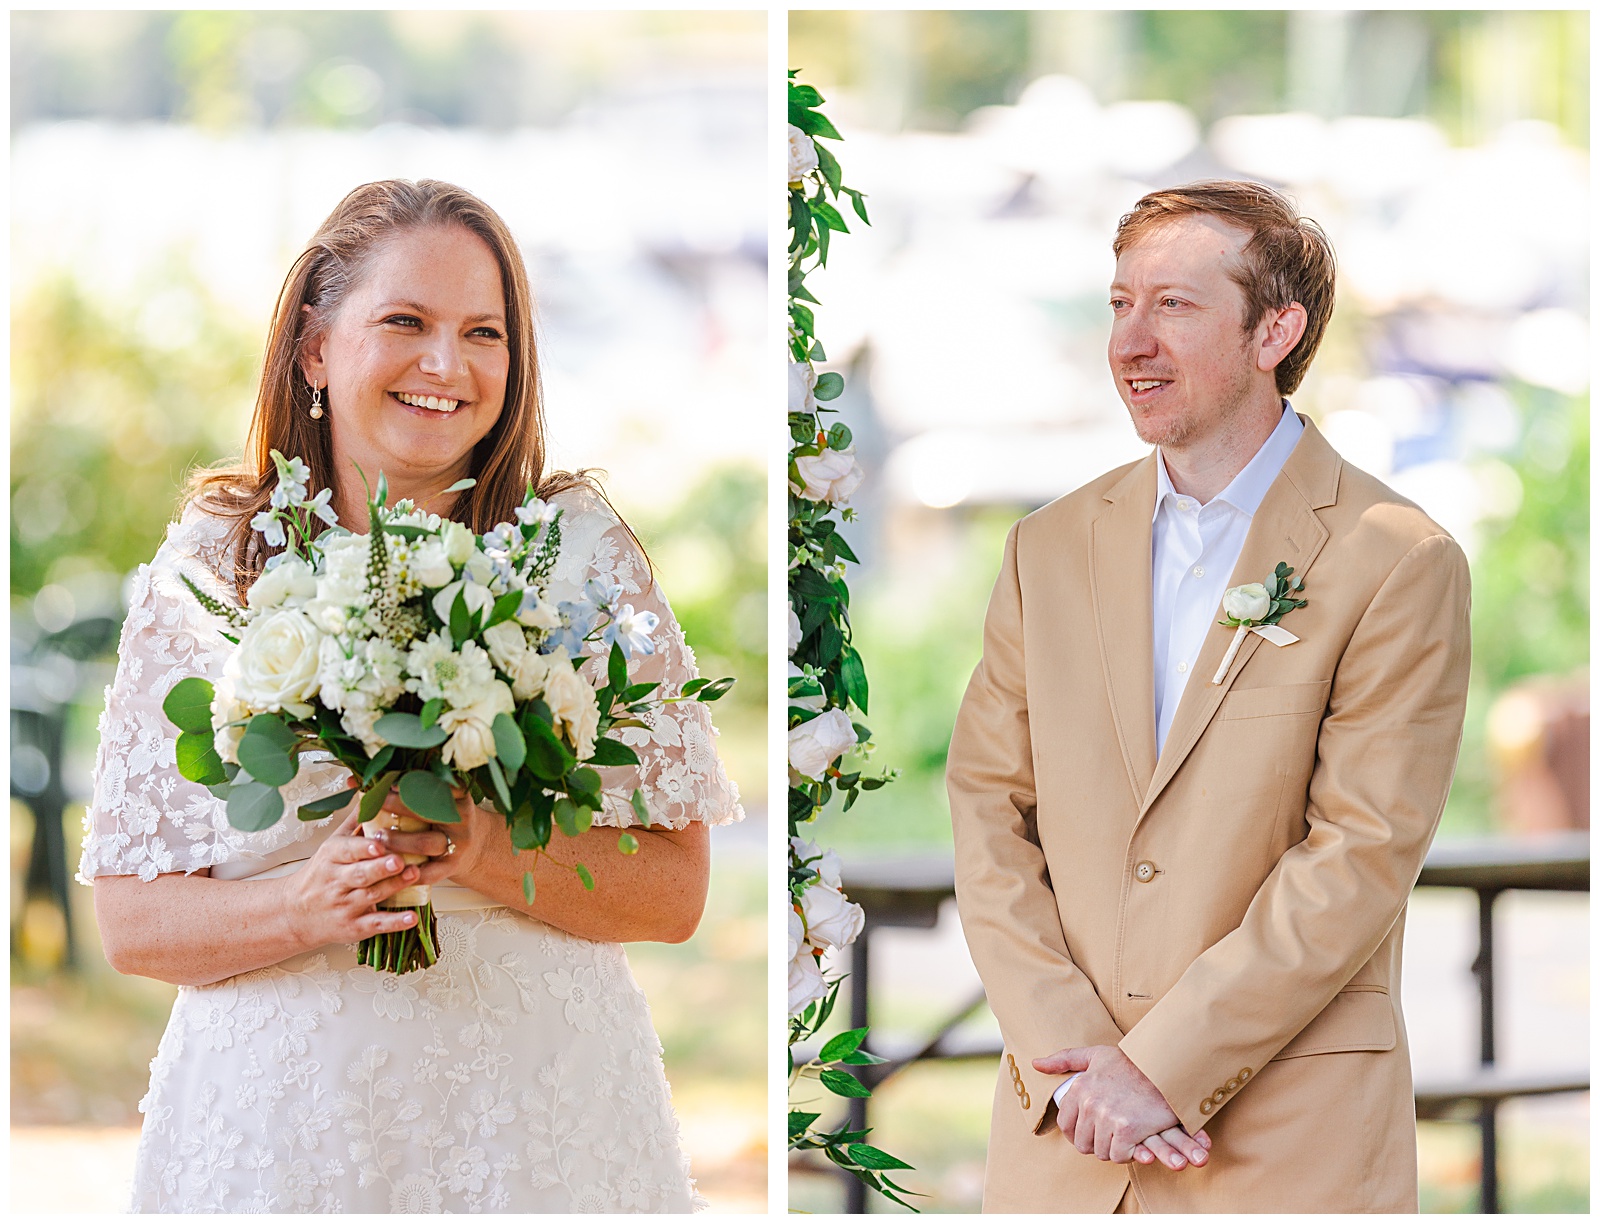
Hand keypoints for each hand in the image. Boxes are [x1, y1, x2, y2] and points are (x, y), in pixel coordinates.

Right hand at [285, 799, 427, 947]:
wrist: (294, 913)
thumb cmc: (321, 874)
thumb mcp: (332, 845)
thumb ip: (355, 821)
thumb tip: (373, 789)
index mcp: (331, 858)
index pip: (346, 851)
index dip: (363, 848)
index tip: (379, 843)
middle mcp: (336, 882)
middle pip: (360, 874)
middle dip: (380, 867)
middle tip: (400, 859)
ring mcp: (344, 906)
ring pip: (370, 896)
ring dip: (393, 887)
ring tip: (415, 875)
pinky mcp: (353, 928)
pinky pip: (375, 925)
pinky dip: (394, 923)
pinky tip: (412, 918)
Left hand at [374, 785, 490, 887]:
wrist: (474, 846)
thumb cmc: (443, 816)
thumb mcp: (436, 797)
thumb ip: (405, 785)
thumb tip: (352, 781)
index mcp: (458, 796)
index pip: (437, 784)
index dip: (412, 783)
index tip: (389, 782)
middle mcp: (461, 818)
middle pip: (429, 811)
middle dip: (398, 807)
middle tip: (374, 806)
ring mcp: (458, 843)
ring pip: (425, 843)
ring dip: (398, 841)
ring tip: (377, 837)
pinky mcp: (452, 866)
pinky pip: (429, 872)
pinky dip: (408, 872)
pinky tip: (391, 867)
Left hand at [1035, 1046, 1208, 1166]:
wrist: (1167, 1068)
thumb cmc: (1132, 1063)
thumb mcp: (1096, 1055)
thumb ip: (1064, 1059)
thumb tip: (1035, 1064)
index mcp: (1080, 1087)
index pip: (1066, 1125)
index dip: (1078, 1133)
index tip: (1092, 1132)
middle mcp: (1090, 1103)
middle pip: (1082, 1142)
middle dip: (1096, 1142)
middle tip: (1111, 1135)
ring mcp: (1108, 1117)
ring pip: (1100, 1151)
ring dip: (1112, 1149)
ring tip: (1124, 1136)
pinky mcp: (1127, 1130)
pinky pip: (1118, 1155)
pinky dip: (1127, 1153)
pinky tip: (1135, 1141)